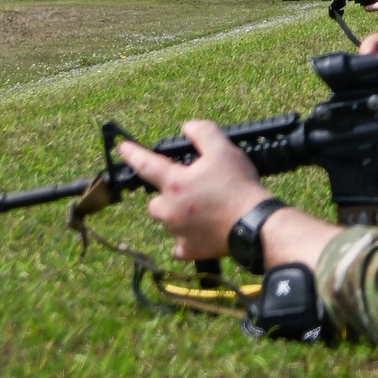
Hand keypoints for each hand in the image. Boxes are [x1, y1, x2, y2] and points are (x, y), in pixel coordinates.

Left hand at [118, 119, 271, 260]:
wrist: (254, 224)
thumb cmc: (238, 187)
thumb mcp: (223, 149)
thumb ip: (202, 132)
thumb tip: (188, 127)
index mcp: (175, 183)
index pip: (145, 164)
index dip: (132, 154)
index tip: (122, 148)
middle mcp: (170, 209)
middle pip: (155, 201)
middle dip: (166, 194)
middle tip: (188, 189)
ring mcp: (178, 232)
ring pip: (168, 221)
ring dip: (178, 215)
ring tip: (202, 208)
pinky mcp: (190, 250)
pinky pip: (179, 245)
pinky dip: (186, 239)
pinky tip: (199, 232)